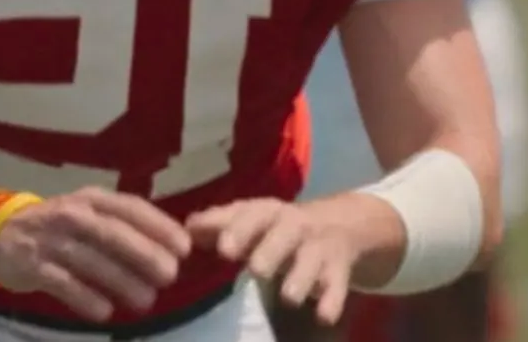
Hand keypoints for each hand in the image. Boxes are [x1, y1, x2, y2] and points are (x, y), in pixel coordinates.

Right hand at [0, 187, 190, 322]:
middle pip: (111, 233)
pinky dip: (83, 297)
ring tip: (145, 301)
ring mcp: (50, 239)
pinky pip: (61, 282)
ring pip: (90, 260)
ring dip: (120, 280)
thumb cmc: (59, 227)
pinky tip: (104, 312)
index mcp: (91, 199)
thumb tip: (171, 249)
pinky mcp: (31, 265)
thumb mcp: (88, 216)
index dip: (158, 226)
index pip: (129, 208)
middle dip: (143, 253)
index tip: (184, 247)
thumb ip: (123, 227)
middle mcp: (71, 214)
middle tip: (170, 275)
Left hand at [185, 197, 383, 327]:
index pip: (253, 215)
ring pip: (312, 261)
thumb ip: (219, 225)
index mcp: (268, 212)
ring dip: (300, 278)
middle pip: (285, 234)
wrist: (341, 225)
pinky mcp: (338, 271)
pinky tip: (323, 315)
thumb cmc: (278, 228)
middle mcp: (296, 226)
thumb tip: (186, 229)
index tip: (224, 249)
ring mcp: (319, 248)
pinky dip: (331, 301)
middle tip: (257, 270)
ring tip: (288, 297)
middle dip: (271, 251)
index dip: (239, 230)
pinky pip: (337, 287)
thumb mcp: (252, 220)